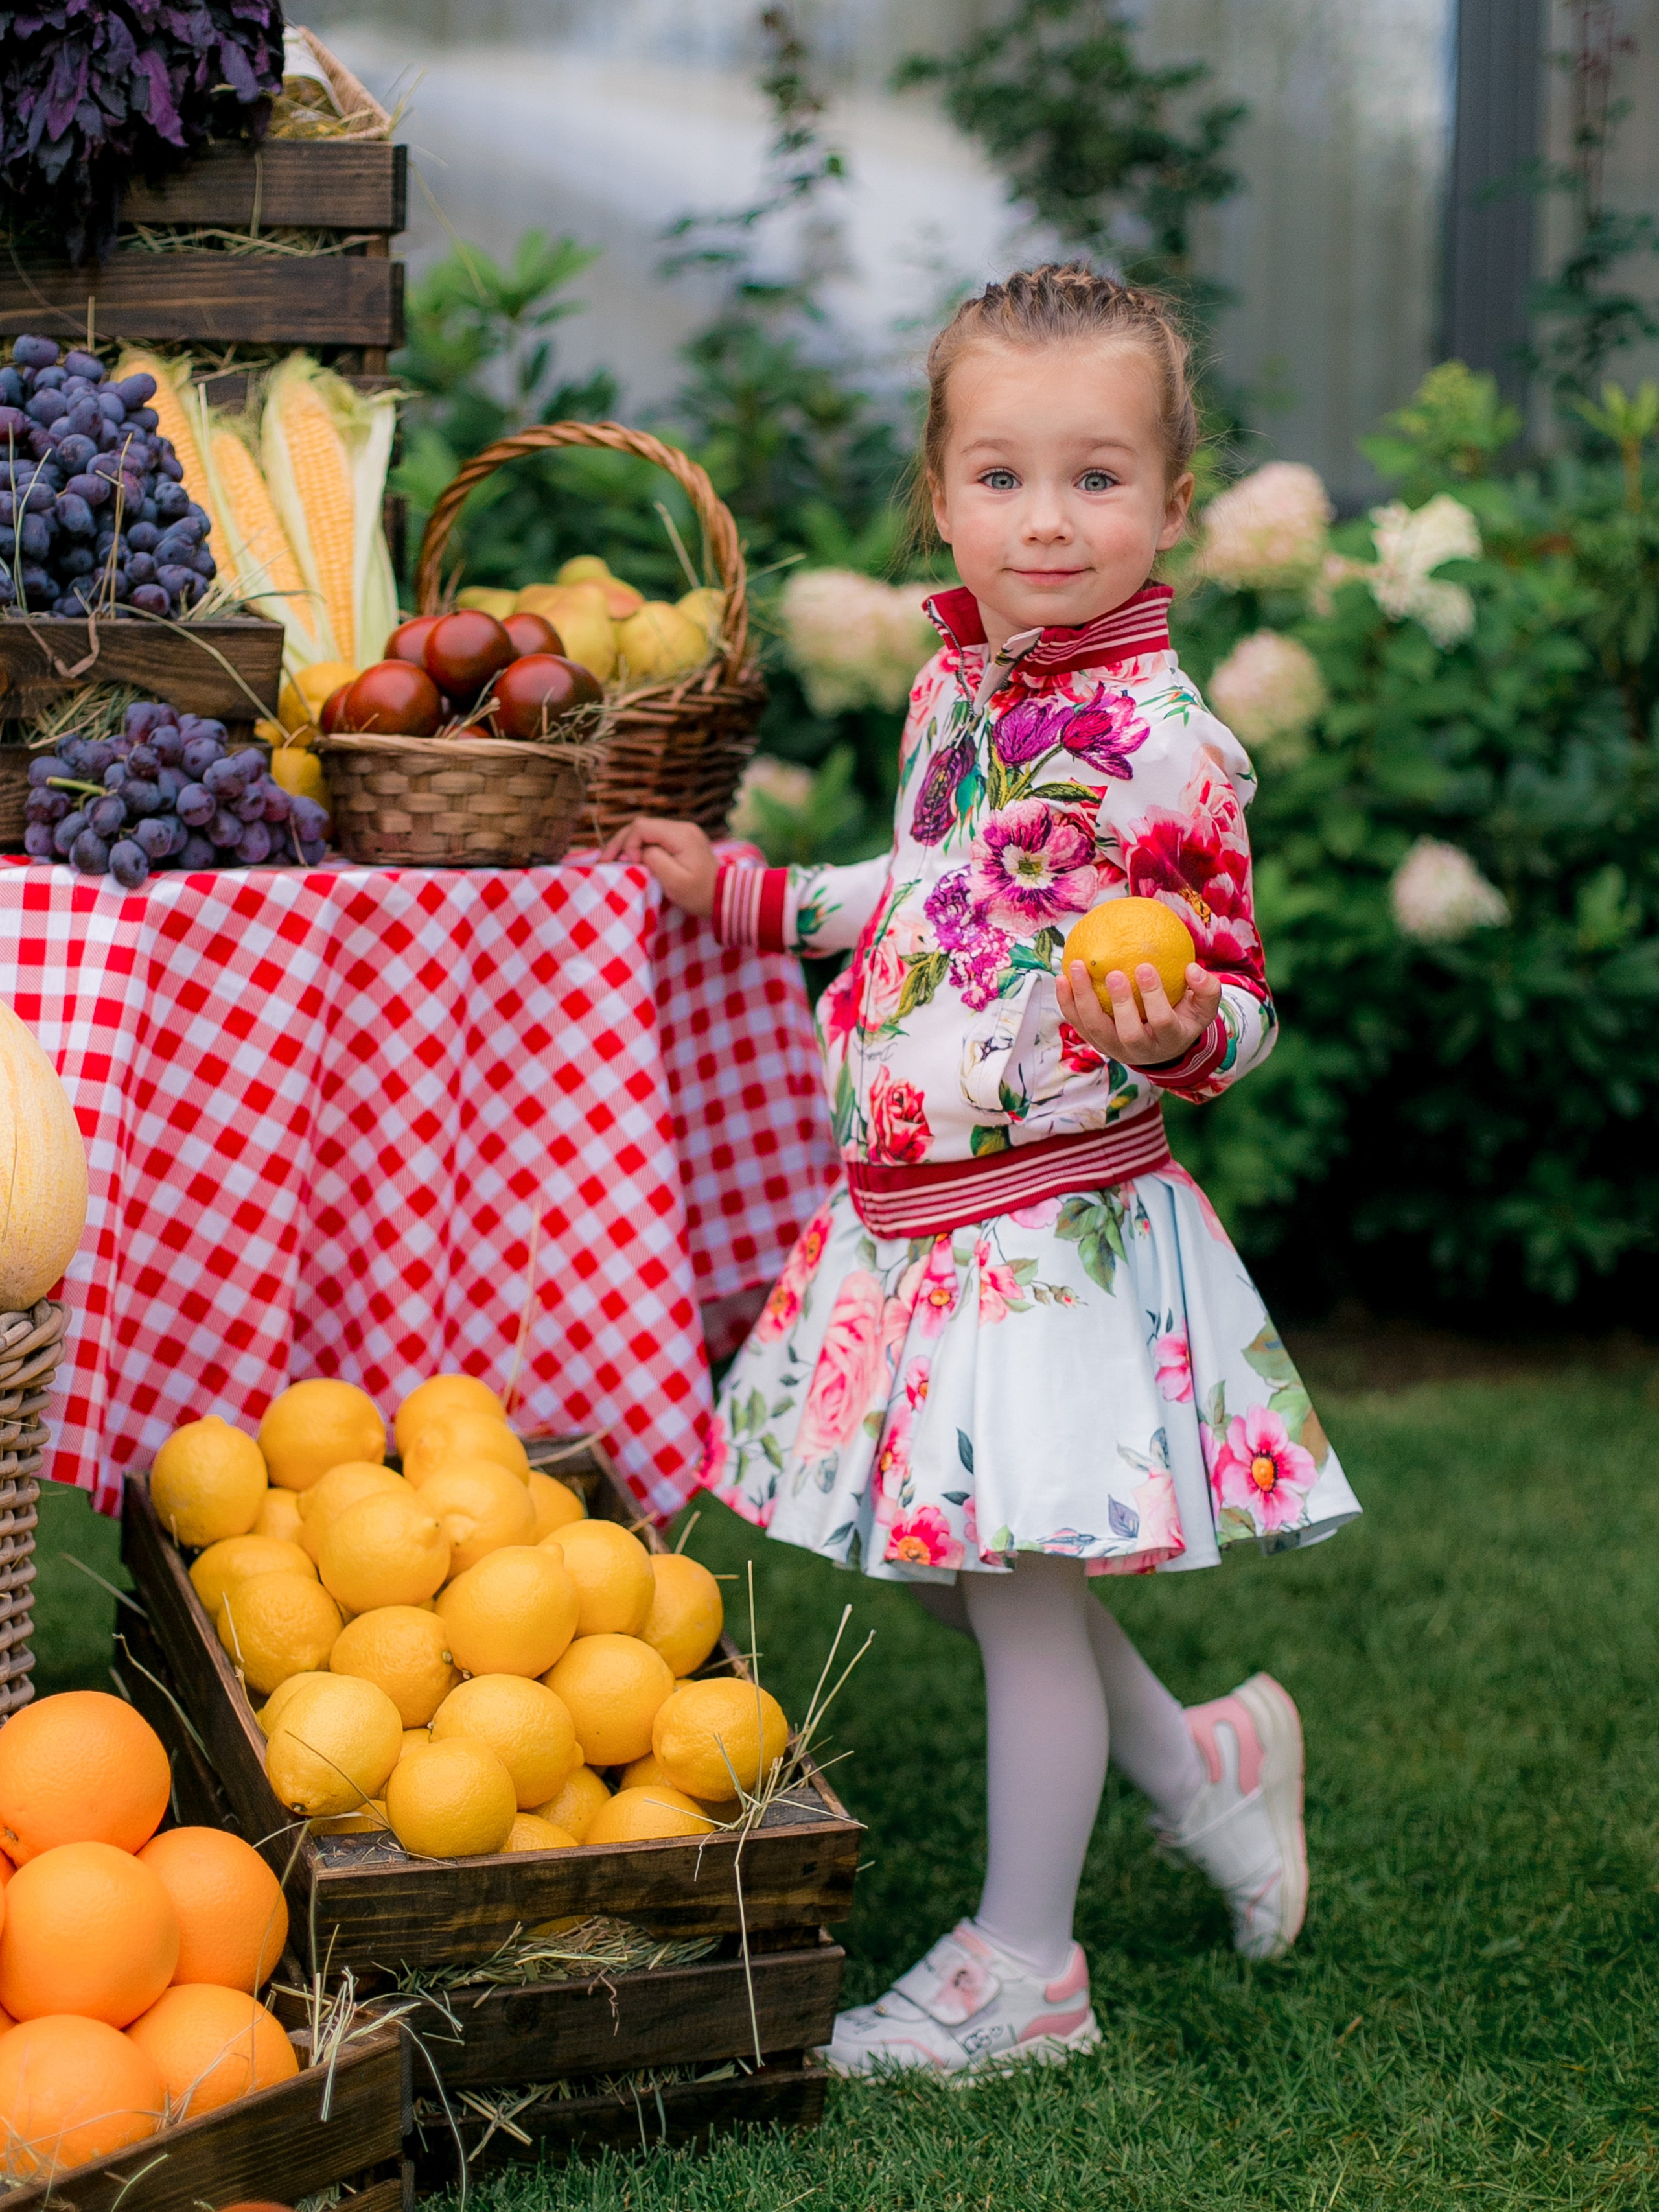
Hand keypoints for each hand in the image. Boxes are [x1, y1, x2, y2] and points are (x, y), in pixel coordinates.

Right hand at [600, 816, 717, 918]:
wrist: (722, 897)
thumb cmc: (700, 894)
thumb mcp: (676, 881)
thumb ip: (655, 860)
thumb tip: (639, 851)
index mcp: (681, 835)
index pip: (642, 826)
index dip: (629, 843)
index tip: (633, 864)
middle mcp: (681, 827)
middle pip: (641, 825)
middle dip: (620, 842)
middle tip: (604, 861)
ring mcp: (681, 831)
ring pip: (645, 829)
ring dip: (627, 844)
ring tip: (612, 860)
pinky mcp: (680, 839)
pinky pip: (653, 837)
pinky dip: (639, 846)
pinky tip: (630, 858)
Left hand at [1055, 959, 1221, 1067]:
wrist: (1161, 1046)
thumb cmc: (1184, 1017)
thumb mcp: (1203, 1008)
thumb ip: (1206, 989)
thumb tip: (1192, 969)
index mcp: (1169, 1040)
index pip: (1163, 1022)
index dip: (1154, 997)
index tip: (1145, 967)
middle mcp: (1140, 1050)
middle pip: (1128, 1033)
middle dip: (1120, 1004)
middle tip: (1112, 973)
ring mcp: (1115, 1049)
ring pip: (1095, 1029)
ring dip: (1083, 999)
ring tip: (1076, 967)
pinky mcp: (1096, 1043)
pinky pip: (1078, 1024)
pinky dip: (1067, 1003)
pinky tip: (1061, 977)